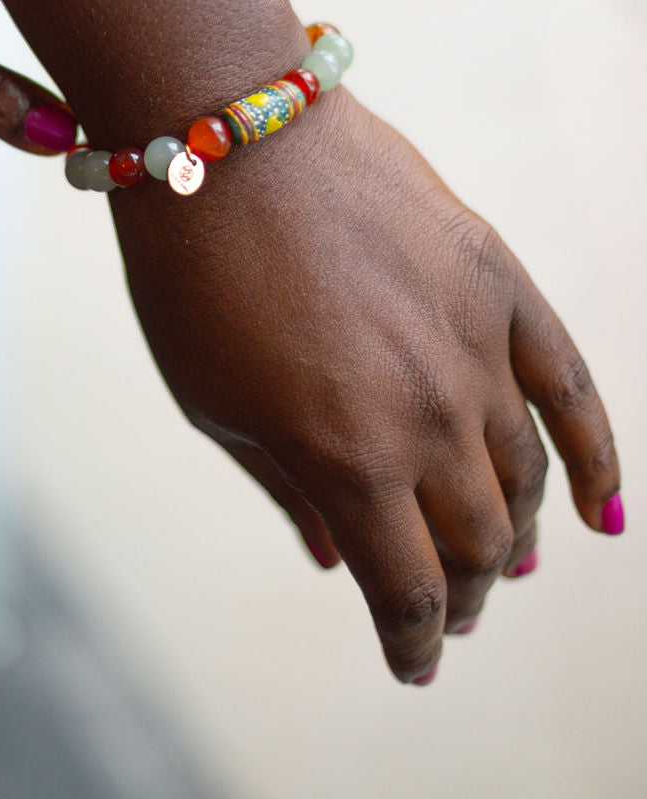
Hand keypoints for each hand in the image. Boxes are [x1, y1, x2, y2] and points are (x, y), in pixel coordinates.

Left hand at [113, 85, 620, 683]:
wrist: (225, 135)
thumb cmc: (194, 273)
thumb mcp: (211, 400)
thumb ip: (284, 489)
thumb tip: (335, 562)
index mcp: (345, 458)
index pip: (408, 590)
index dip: (411, 641)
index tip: (410, 663)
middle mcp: (426, 415)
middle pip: (477, 542)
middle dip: (463, 593)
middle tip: (447, 608)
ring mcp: (473, 346)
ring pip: (522, 476)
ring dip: (515, 534)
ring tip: (504, 560)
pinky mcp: (497, 281)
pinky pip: (570, 384)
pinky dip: (596, 455)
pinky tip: (603, 510)